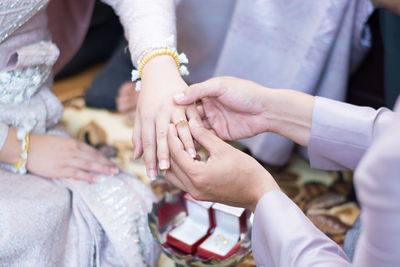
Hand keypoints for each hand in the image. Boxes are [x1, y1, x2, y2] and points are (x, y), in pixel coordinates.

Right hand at [27, 135, 118, 182]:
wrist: (27, 148)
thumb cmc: (43, 144)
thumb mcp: (61, 141)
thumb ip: (73, 147)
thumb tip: (84, 153)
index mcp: (73, 143)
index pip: (93, 151)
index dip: (103, 157)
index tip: (112, 162)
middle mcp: (73, 151)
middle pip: (94, 158)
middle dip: (107, 164)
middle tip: (117, 170)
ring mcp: (67, 160)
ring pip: (89, 165)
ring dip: (102, 169)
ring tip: (112, 174)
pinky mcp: (60, 170)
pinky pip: (77, 174)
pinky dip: (87, 177)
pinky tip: (96, 180)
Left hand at [133, 55, 198, 178]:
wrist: (159, 70)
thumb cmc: (148, 95)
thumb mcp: (140, 113)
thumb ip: (138, 135)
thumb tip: (137, 157)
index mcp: (147, 114)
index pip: (147, 140)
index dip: (150, 158)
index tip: (152, 174)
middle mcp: (161, 111)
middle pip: (163, 136)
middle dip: (164, 155)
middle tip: (165, 171)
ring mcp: (177, 105)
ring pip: (181, 128)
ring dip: (186, 145)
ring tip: (190, 160)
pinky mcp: (190, 101)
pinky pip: (195, 118)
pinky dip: (198, 131)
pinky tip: (202, 143)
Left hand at [165, 118, 279, 211]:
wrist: (259, 193)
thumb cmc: (246, 170)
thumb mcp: (224, 149)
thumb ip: (204, 135)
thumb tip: (190, 122)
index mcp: (198, 175)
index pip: (176, 153)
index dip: (172, 137)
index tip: (171, 124)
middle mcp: (193, 188)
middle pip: (171, 164)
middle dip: (170, 147)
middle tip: (172, 132)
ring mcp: (196, 194)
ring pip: (174, 175)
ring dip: (173, 160)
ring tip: (178, 143)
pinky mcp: (200, 196)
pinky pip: (182, 181)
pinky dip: (181, 168)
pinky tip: (189, 156)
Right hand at [174, 76, 313, 145]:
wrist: (267, 109)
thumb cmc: (245, 92)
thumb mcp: (219, 86)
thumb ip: (197, 91)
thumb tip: (175, 98)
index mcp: (206, 94)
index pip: (185, 103)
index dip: (174, 109)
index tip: (161, 116)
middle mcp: (208, 108)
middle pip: (188, 118)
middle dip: (178, 125)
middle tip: (163, 133)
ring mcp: (214, 122)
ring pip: (195, 131)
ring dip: (186, 136)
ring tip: (171, 143)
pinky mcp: (221, 135)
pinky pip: (206, 140)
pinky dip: (197, 144)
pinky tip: (186, 149)